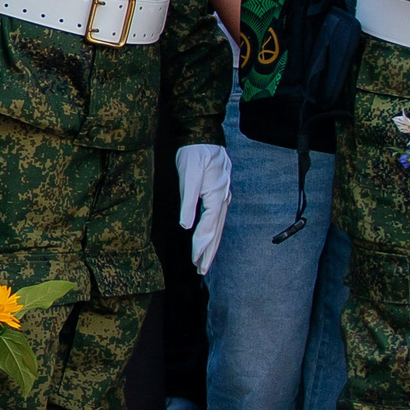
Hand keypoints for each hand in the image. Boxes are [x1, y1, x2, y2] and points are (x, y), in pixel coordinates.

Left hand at [177, 143, 232, 274]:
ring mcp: (223, 198)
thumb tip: (186, 226)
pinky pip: (218, 219)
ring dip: (211, 246)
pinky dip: (214, 233)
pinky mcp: (220, 195)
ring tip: (204, 262)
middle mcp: (222, 200)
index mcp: (215, 197)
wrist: (204, 138)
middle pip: (216, 232)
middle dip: (208, 252)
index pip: (208, 228)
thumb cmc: (195, 154)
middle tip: (201, 271)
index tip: (195, 261)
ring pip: (218, 227)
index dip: (201, 246)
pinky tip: (209, 240)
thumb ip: (188, 200)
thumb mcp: (189, 175)